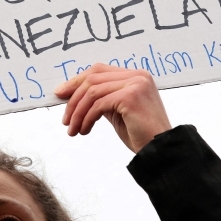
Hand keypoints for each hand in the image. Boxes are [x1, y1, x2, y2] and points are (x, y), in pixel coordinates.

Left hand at [54, 64, 171, 152]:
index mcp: (136, 76)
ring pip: (92, 92)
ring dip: (78, 112)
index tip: (61, 94)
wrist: (160, 150)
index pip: (98, 71)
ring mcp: (135, 84)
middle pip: (92, 78)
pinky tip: (85, 130)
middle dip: (74, 99)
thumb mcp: (118, 112)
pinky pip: (98, 105)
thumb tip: (73, 94)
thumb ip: (103, 99)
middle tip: (66, 120)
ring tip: (73, 130)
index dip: (76, 81)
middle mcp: (137, 76)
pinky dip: (87, 118)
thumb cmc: (141, 134)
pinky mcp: (130, 97)